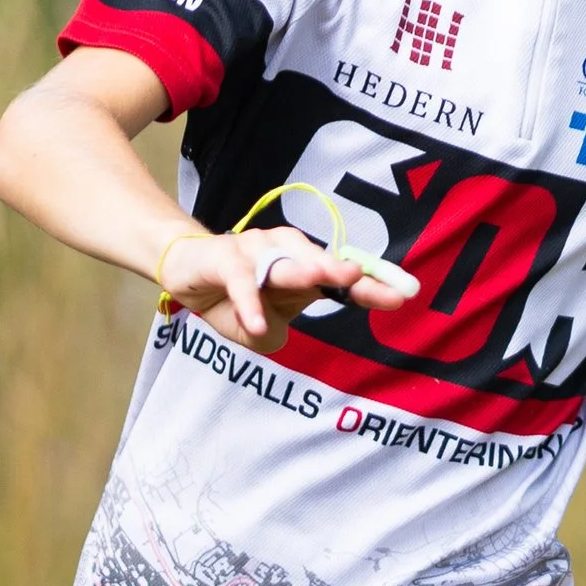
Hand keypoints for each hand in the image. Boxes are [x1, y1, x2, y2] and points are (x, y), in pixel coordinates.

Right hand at [158, 224, 417, 355]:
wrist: (184, 269)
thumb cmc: (233, 295)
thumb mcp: (260, 324)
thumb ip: (273, 332)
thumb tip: (279, 335)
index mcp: (305, 267)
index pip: (342, 280)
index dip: (370, 287)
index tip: (401, 297)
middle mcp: (286, 252)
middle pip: (319, 264)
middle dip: (341, 271)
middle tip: (360, 277)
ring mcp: (255, 251)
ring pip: (280, 265)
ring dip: (300, 270)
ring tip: (320, 279)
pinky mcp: (223, 258)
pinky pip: (239, 281)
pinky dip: (247, 303)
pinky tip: (255, 324)